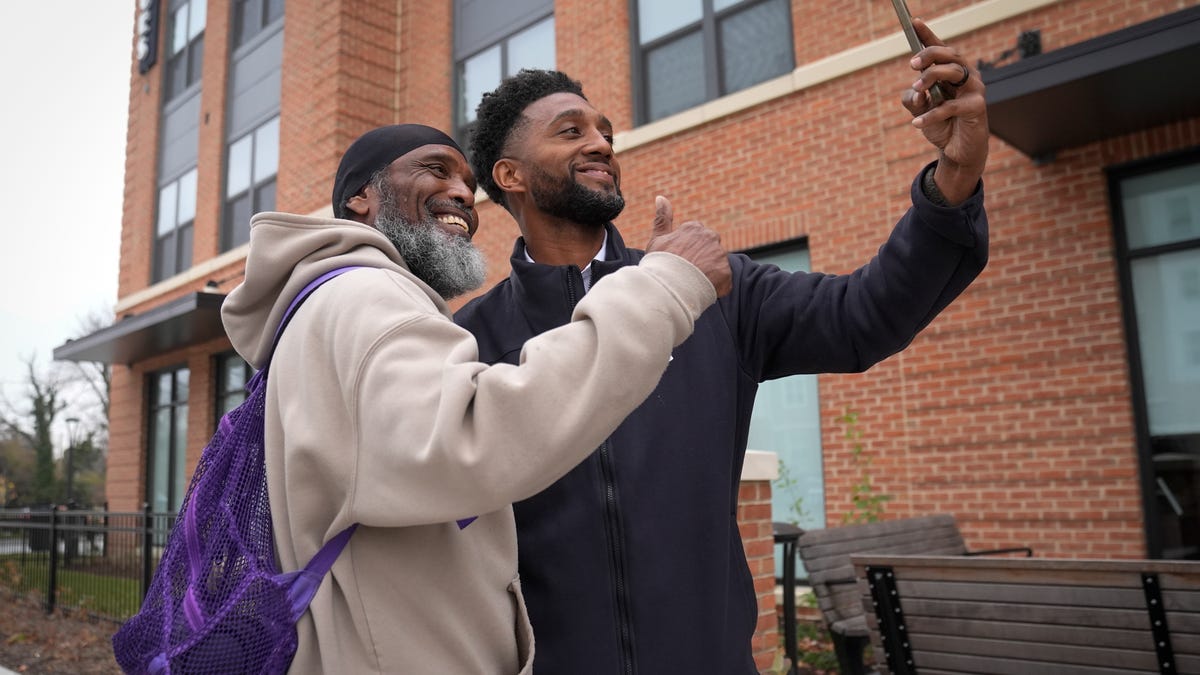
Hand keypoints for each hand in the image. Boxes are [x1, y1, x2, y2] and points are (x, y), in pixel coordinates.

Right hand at [645, 195, 731, 296]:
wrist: (667, 287)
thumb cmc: (660, 264)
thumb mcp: (657, 239)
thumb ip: (662, 218)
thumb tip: (661, 197)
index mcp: (694, 228)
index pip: (696, 238)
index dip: (687, 252)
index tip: (679, 262)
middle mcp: (711, 237)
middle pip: (709, 250)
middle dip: (702, 260)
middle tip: (687, 274)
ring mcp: (720, 255)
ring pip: (717, 265)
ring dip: (709, 273)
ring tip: (693, 284)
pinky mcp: (726, 273)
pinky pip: (724, 281)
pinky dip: (715, 287)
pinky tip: (700, 291)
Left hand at [902, 18, 988, 204]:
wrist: (956, 151)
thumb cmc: (941, 126)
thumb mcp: (920, 110)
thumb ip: (913, 98)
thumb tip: (914, 91)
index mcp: (951, 72)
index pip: (940, 49)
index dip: (927, 35)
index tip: (913, 22)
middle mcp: (966, 76)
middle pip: (949, 54)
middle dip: (928, 56)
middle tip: (912, 65)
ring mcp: (974, 89)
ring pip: (952, 72)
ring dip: (930, 78)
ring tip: (917, 89)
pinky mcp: (977, 107)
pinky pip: (950, 106)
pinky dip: (931, 114)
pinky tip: (917, 123)